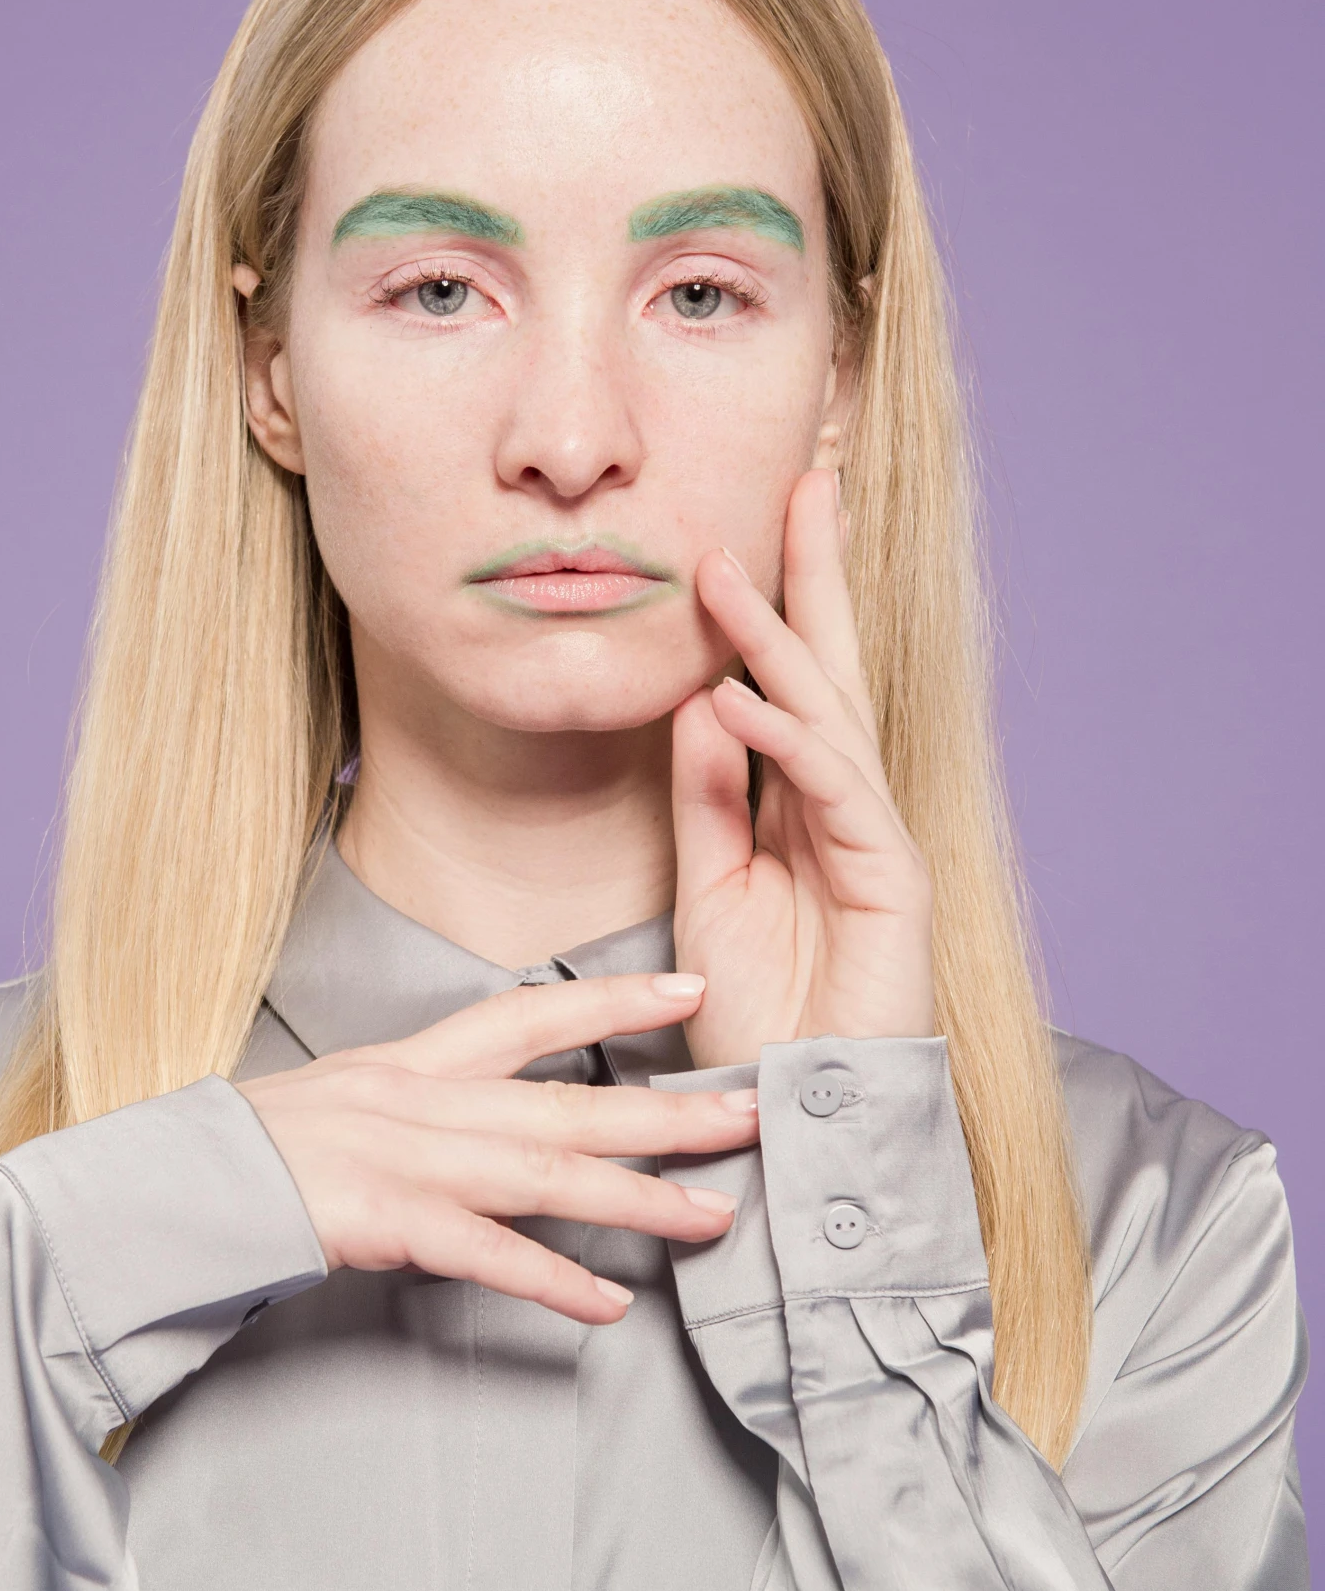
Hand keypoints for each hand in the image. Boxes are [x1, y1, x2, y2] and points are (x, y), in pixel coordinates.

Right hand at [236, 974, 760, 1325]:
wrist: (170, 1187)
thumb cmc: (252, 1153)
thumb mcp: (342, 1100)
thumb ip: (418, 1105)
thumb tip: (485, 1120)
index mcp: (410, 1063)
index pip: (528, 1015)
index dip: (613, 1003)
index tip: (691, 993)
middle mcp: (420, 1100)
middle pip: (567, 1100)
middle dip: (668, 1109)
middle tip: (753, 1115)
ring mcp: (404, 1160)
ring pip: (547, 1174)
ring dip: (639, 1197)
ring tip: (714, 1217)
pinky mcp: (384, 1224)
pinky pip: (486, 1256)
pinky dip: (552, 1280)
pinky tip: (608, 1302)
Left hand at [672, 469, 935, 1066]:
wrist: (800, 1108)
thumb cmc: (758, 1012)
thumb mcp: (706, 886)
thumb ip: (704, 796)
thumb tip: (696, 700)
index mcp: (803, 804)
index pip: (790, 685)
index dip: (773, 607)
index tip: (739, 533)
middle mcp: (846, 805)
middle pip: (832, 668)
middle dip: (814, 576)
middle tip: (801, 482)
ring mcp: (875, 834)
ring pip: (829, 712)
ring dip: (776, 640)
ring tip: (723, 573)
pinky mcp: (893, 873)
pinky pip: (834, 787)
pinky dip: (785, 737)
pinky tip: (736, 695)